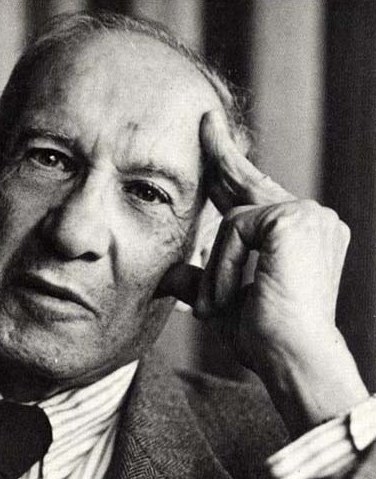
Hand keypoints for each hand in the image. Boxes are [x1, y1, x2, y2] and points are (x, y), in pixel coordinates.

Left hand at [160, 110, 367, 434]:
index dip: (232, 167)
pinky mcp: (295, 219)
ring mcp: (307, 214)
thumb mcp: (222, 300)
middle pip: (249, 182)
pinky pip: (236, 231)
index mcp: (295, 234)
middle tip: (205, 120)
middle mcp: (309, 217)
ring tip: (217, 308)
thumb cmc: (264, 336)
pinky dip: (225, 267)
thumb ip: (199, 279)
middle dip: (223, 154)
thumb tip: (169, 275)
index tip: (213, 135)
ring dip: (218, 269)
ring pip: (234, 220)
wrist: (292, 359)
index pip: (255, 194)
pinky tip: (233, 296)